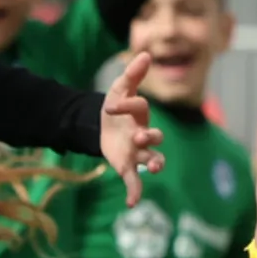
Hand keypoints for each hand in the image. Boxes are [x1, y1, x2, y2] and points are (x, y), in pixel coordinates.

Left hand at [102, 53, 164, 203]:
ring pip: (153, 157)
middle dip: (150, 136)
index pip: (140, 108)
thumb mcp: (119, 90)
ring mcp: (137, 151)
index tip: (109, 106)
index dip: (125, 106)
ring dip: (155, 162)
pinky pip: (135, 180)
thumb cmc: (115, 108)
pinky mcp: (126, 166)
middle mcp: (143, 134)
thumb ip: (132, 75)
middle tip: (140, 136)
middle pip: (155, 136)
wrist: (101, 127)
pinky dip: (135, 192)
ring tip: (155, 166)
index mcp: (141, 115)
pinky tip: (131, 204)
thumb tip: (146, 54)